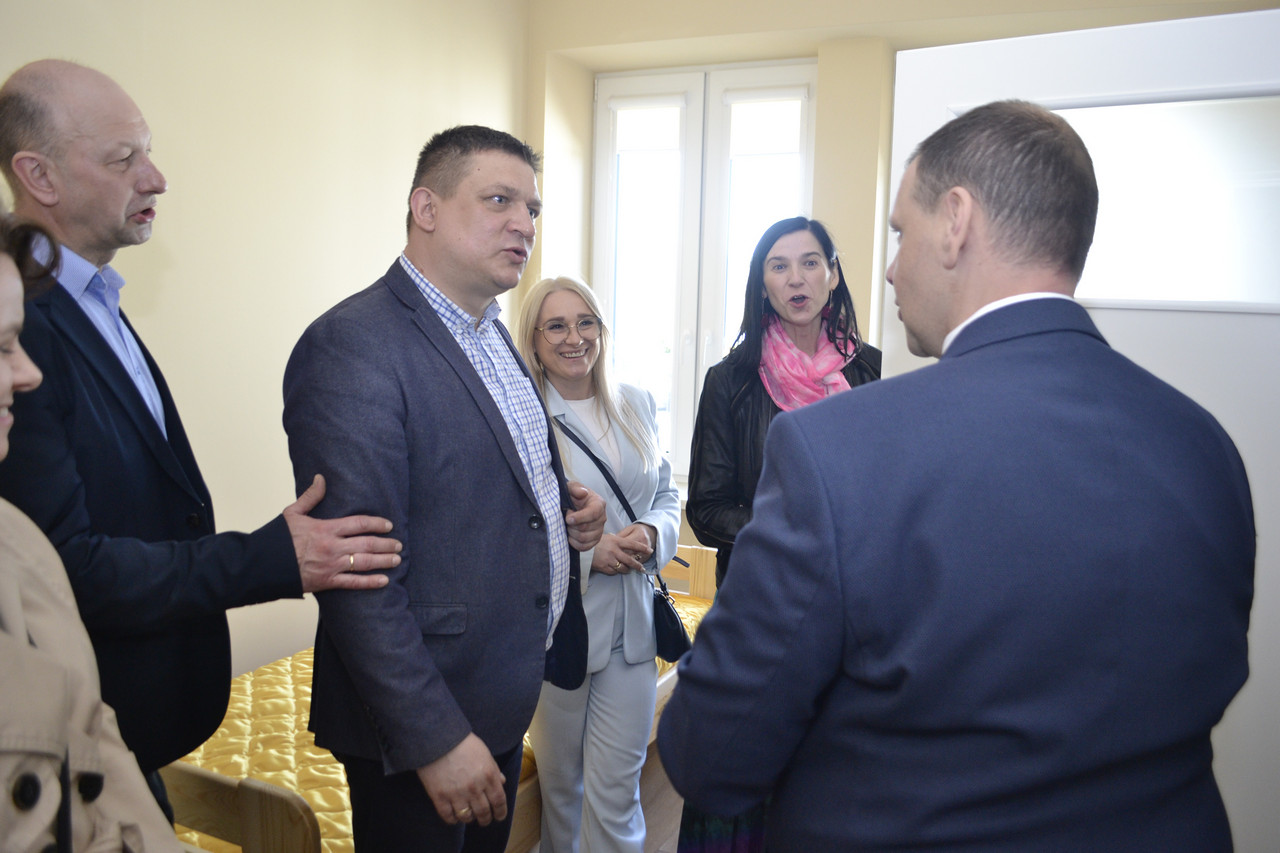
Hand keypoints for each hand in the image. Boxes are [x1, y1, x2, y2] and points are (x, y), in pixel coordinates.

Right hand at [284, 474, 401, 592]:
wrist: (263, 565)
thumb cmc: (277, 539)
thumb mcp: (293, 513)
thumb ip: (311, 496)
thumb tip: (321, 478)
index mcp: (326, 528)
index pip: (360, 523)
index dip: (378, 524)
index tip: (389, 525)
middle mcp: (333, 547)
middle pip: (367, 543)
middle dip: (386, 544)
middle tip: (398, 544)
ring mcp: (332, 565)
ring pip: (364, 563)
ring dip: (383, 561)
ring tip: (397, 559)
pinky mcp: (327, 582)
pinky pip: (353, 583)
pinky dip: (370, 582)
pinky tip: (384, 581)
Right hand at [416, 733, 507, 825]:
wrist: (437, 738)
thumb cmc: (463, 743)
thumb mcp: (484, 753)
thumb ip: (494, 770)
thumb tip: (502, 782)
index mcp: (488, 776)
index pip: (499, 801)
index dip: (500, 812)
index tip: (499, 816)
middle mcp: (475, 788)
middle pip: (483, 812)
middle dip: (485, 819)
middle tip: (484, 820)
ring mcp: (457, 794)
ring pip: (467, 817)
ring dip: (470, 819)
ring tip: (469, 816)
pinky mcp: (439, 797)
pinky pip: (448, 816)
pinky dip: (453, 820)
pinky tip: (454, 816)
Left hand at [564, 482, 604, 550]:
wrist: (573, 505)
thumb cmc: (573, 495)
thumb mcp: (571, 487)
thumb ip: (575, 488)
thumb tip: (582, 493)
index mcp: (599, 504)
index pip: (593, 513)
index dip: (580, 517)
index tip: (568, 518)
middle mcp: (602, 518)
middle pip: (586, 528)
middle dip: (572, 525)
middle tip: (566, 519)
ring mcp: (599, 530)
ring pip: (584, 538)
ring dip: (572, 533)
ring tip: (568, 526)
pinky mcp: (594, 540)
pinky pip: (584, 547)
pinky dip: (574, 543)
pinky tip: (570, 535)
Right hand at [592, 524, 653, 573]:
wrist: (582, 549)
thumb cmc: (594, 542)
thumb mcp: (607, 537)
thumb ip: (617, 540)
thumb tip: (625, 542)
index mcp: (616, 541)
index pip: (633, 545)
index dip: (642, 548)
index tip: (650, 550)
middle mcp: (614, 551)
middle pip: (630, 560)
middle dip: (638, 565)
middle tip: (642, 568)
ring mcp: (609, 560)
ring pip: (623, 568)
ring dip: (627, 570)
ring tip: (629, 570)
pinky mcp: (604, 567)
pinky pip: (614, 572)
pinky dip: (616, 571)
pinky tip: (617, 570)